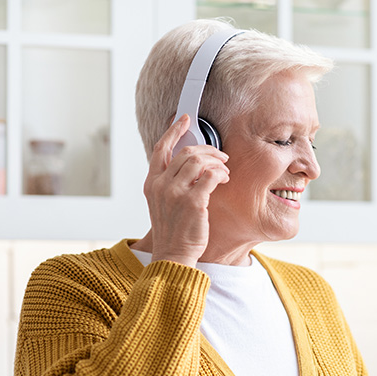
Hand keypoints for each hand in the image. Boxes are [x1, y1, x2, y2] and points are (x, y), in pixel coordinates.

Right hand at [142, 115, 229, 266]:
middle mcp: (161, 185)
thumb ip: (172, 184)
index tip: (185, 120)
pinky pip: (211, 176)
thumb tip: (193, 166)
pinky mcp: (193, 202)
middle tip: (221, 156)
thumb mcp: (163, 204)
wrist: (173, 254)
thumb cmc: (173, 231)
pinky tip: (224, 179)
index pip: (161, 149)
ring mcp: (175, 193)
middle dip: (207, 149)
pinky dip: (220, 173)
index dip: (174, 131)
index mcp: (151, 184)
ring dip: (216, 162)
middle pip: (186, 152)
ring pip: (199, 160)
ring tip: (224, 170)